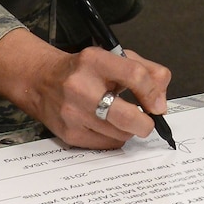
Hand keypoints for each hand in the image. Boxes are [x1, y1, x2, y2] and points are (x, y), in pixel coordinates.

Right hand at [0, 27, 171, 148]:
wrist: (41, 81)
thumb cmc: (84, 70)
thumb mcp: (115, 58)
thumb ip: (147, 72)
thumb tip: (161, 102)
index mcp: (95, 61)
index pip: (136, 76)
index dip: (153, 93)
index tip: (157, 104)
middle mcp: (81, 87)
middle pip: (129, 116)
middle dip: (146, 123)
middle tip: (147, 120)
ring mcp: (73, 114)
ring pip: (121, 134)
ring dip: (129, 129)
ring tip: (121, 117)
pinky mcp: (70, 134)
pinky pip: (107, 144)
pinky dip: (115, 137)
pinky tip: (107, 125)